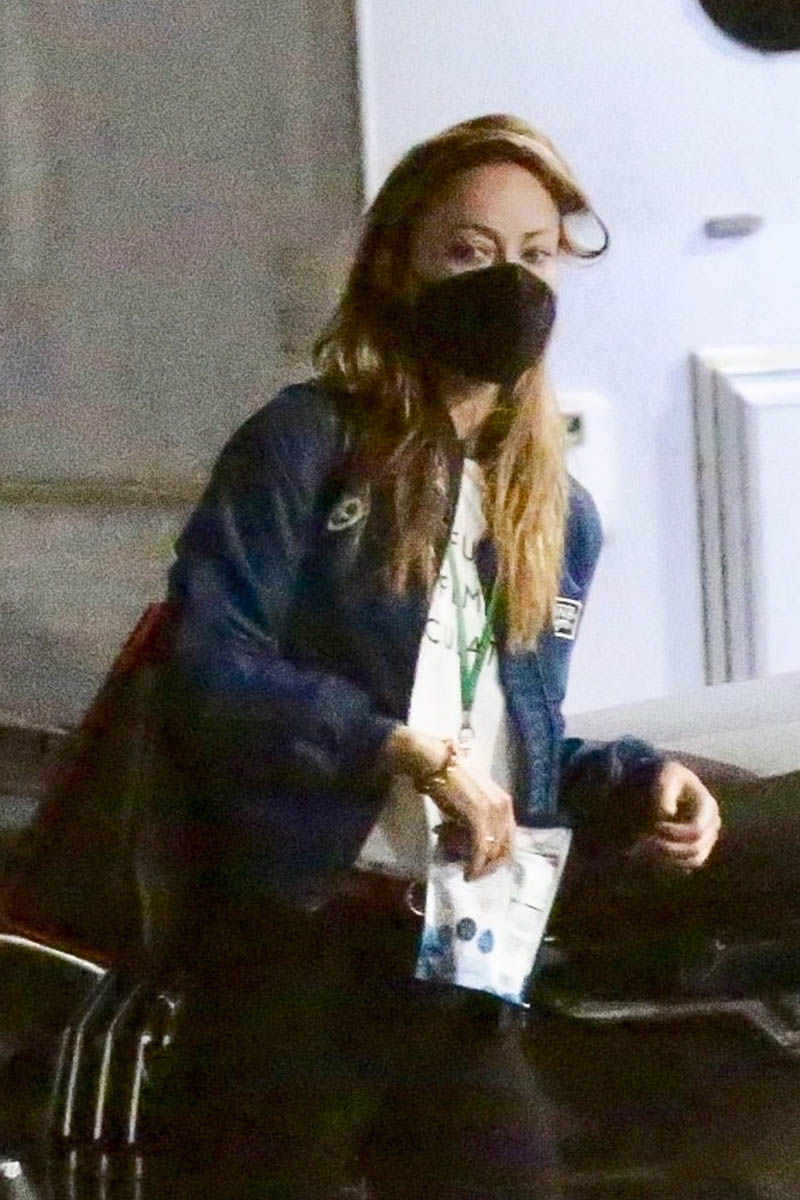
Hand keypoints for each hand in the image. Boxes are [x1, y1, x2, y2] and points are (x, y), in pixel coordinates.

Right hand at [376, 726, 514, 879]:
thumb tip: (469, 848)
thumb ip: (475, 824)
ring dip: (479, 866)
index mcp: (504, 802)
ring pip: (493, 852)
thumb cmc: (448, 781)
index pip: (509, 839)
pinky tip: (467, 871)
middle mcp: (504, 806)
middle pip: (506, 849)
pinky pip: (480, 848)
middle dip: (490, 867)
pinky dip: (475, 863)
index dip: (497, 858)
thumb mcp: (468, 804)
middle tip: (473, 875)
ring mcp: (493, 810)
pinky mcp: (478, 816)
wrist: (434, 763)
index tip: (481, 867)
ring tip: (464, 870)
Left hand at [632, 761, 720, 871]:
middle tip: (644, 842)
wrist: (657, 785)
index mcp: (708, 805)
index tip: (654, 827)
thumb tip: (668, 814)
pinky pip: (687, 866)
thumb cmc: (661, 779)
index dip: (674, 834)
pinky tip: (651, 854)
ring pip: (695, 860)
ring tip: (646, 848)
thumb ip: (663, 792)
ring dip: (670, 859)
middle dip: (669, 848)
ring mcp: (707, 838)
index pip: (696, 831)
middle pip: (696, 849)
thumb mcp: (661, 777)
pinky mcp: (696, 849)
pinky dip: (669, 864)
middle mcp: (711, 824)